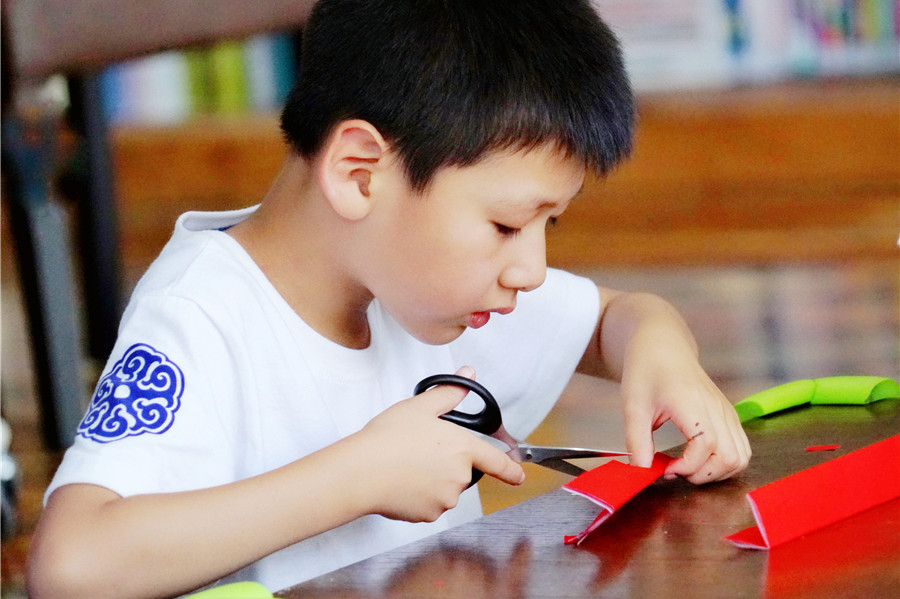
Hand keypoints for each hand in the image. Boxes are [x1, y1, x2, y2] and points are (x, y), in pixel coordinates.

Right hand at [357, 366, 524, 521]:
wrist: (362, 471)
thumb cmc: (388, 439)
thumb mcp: (420, 407)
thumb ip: (449, 392)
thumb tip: (467, 375)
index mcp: (463, 448)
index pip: (497, 461)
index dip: (511, 469)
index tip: (518, 475)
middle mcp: (459, 476)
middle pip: (462, 472)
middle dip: (447, 464)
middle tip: (420, 452)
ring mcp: (445, 498)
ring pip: (445, 489)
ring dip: (433, 481)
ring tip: (407, 466)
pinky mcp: (428, 515)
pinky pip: (429, 505)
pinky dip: (419, 496)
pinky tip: (402, 483)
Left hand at [620, 325, 750, 484]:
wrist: (663, 345)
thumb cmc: (647, 370)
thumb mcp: (632, 406)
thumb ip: (637, 441)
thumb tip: (642, 472)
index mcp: (692, 402)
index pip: (706, 446)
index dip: (688, 466)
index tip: (665, 469)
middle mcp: (717, 408)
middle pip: (731, 457)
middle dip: (704, 475)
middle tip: (676, 470)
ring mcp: (727, 411)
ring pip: (741, 457)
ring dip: (717, 472)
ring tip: (687, 466)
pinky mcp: (729, 415)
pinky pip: (740, 448)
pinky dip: (724, 462)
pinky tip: (698, 458)